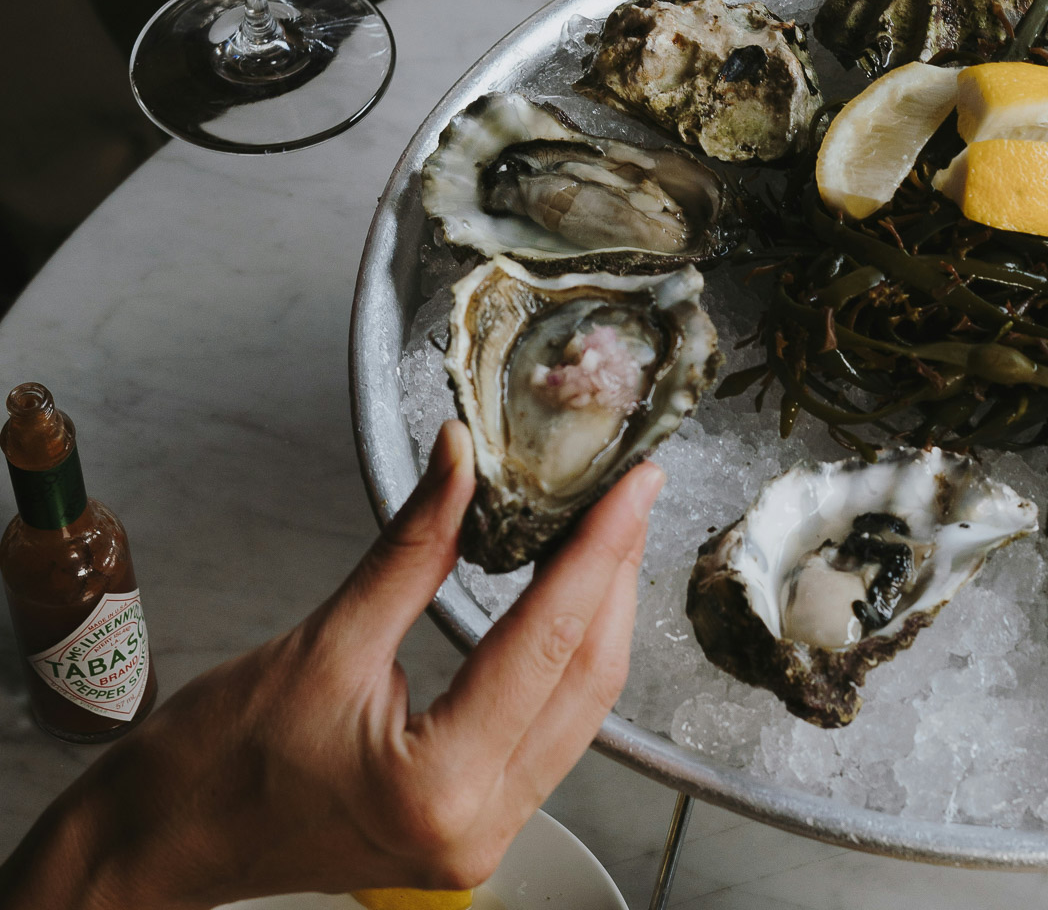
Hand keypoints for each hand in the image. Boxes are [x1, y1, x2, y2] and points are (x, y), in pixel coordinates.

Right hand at [0, 422, 661, 908]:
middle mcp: (476, 826)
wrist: (157, 845)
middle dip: (615, 579)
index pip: (547, 642)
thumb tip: (464, 460)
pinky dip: (564, 665)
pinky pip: (550, 737)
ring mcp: (482, 839)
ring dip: (600, 621)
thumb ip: (411, 550)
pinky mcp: (475, 831)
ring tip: (612, 536)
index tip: (631, 487)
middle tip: (633, 496)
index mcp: (435, 785)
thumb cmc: (209, 765)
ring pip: (580, 712)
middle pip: (586, 682)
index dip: (598, 551)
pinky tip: (574, 605)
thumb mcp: (320, 640)